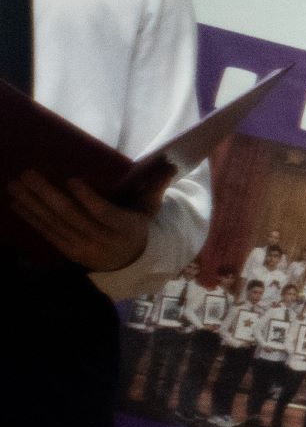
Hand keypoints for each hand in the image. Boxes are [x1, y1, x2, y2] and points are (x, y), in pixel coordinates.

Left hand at [9, 171, 157, 272]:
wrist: (129, 263)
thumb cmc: (137, 226)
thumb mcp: (150, 208)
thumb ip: (156, 185)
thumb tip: (170, 163)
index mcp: (124, 228)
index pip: (104, 213)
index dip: (88, 198)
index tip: (71, 179)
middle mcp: (102, 239)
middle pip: (71, 216)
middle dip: (47, 194)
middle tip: (28, 174)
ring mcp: (82, 247)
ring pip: (54, 224)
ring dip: (32, 203)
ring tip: (15, 184)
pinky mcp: (68, 251)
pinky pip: (47, 233)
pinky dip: (31, 218)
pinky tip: (17, 203)